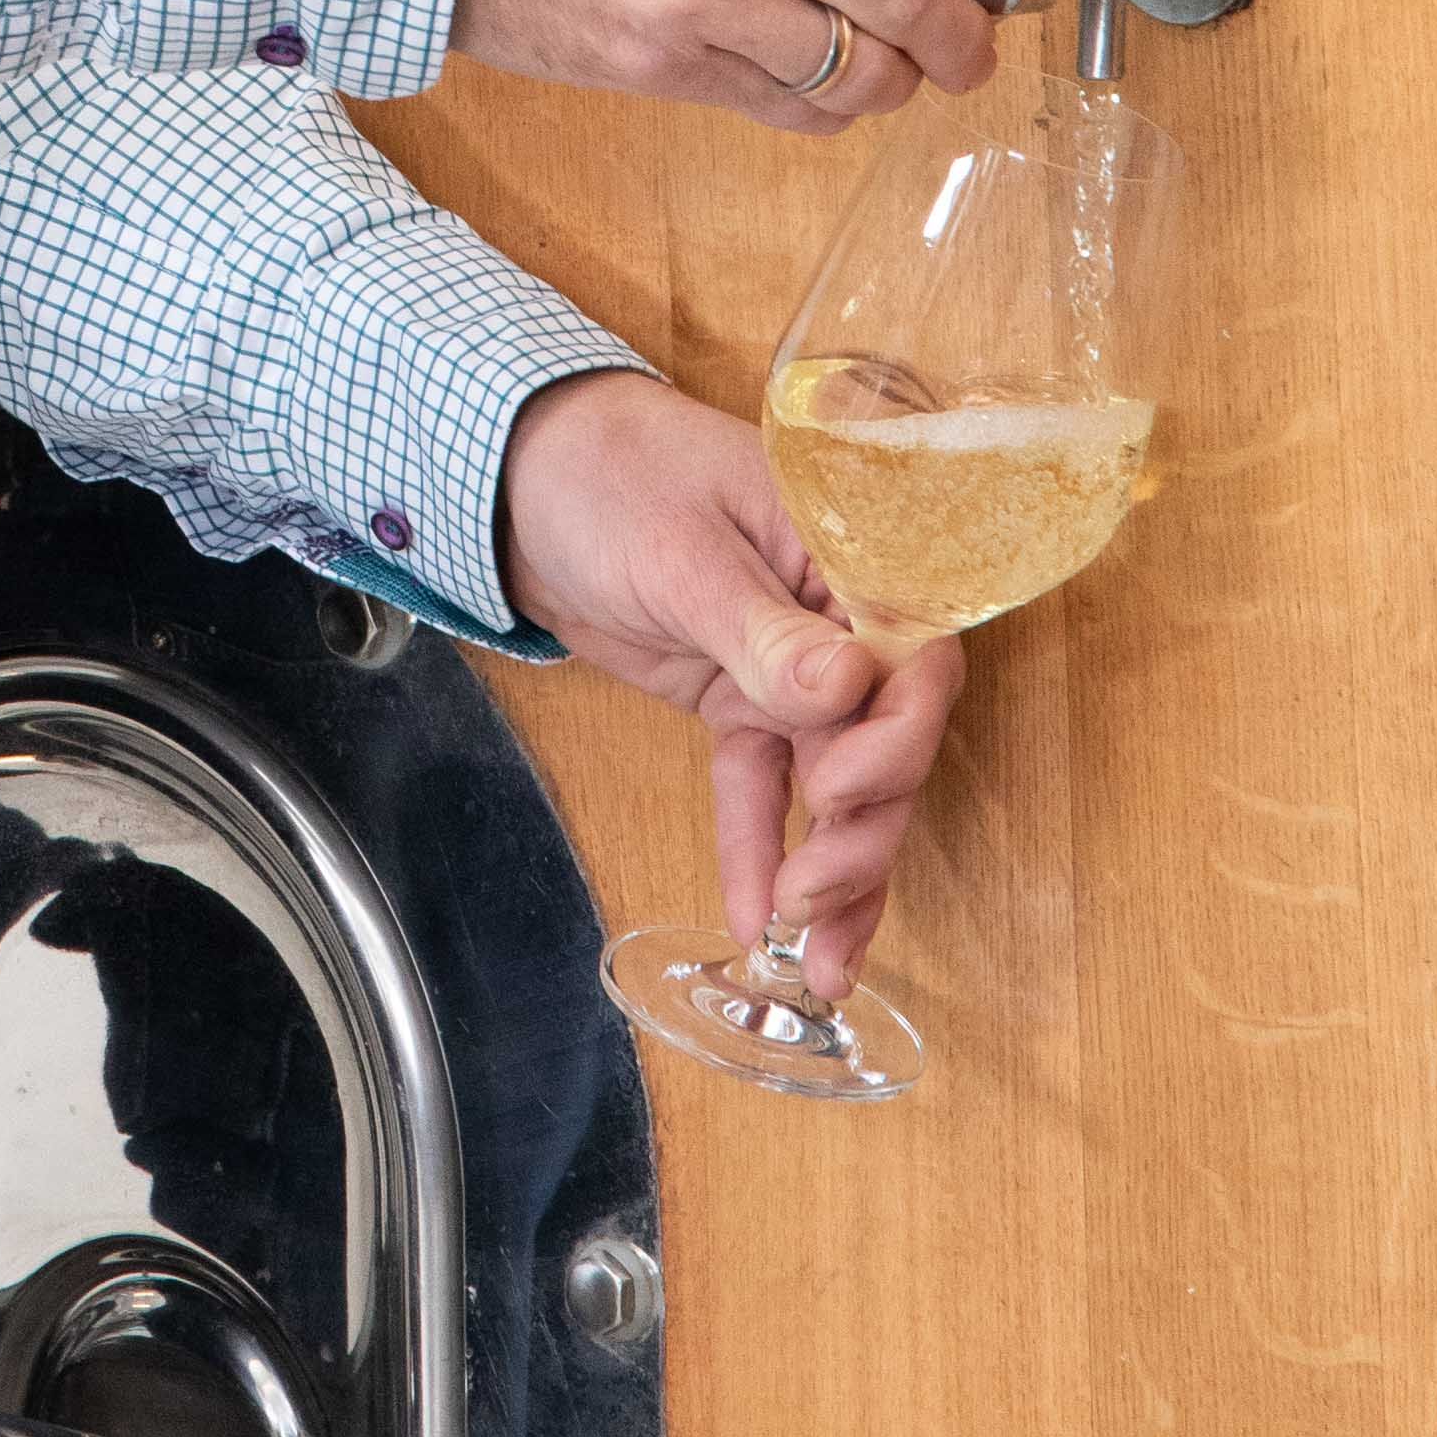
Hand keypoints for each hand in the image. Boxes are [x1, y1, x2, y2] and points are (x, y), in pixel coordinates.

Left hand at [498, 367, 959, 977]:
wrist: (519, 470)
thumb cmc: (608, 473)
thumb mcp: (680, 550)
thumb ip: (761, 628)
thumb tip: (843, 691)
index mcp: (849, 555)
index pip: (917, 659)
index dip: (895, 740)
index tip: (830, 790)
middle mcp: (838, 617)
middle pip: (886, 740)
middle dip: (863, 833)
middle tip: (812, 900)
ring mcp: (789, 666)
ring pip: (836, 781)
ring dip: (834, 871)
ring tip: (820, 966)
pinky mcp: (738, 699)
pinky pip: (763, 784)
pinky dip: (761, 849)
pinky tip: (759, 920)